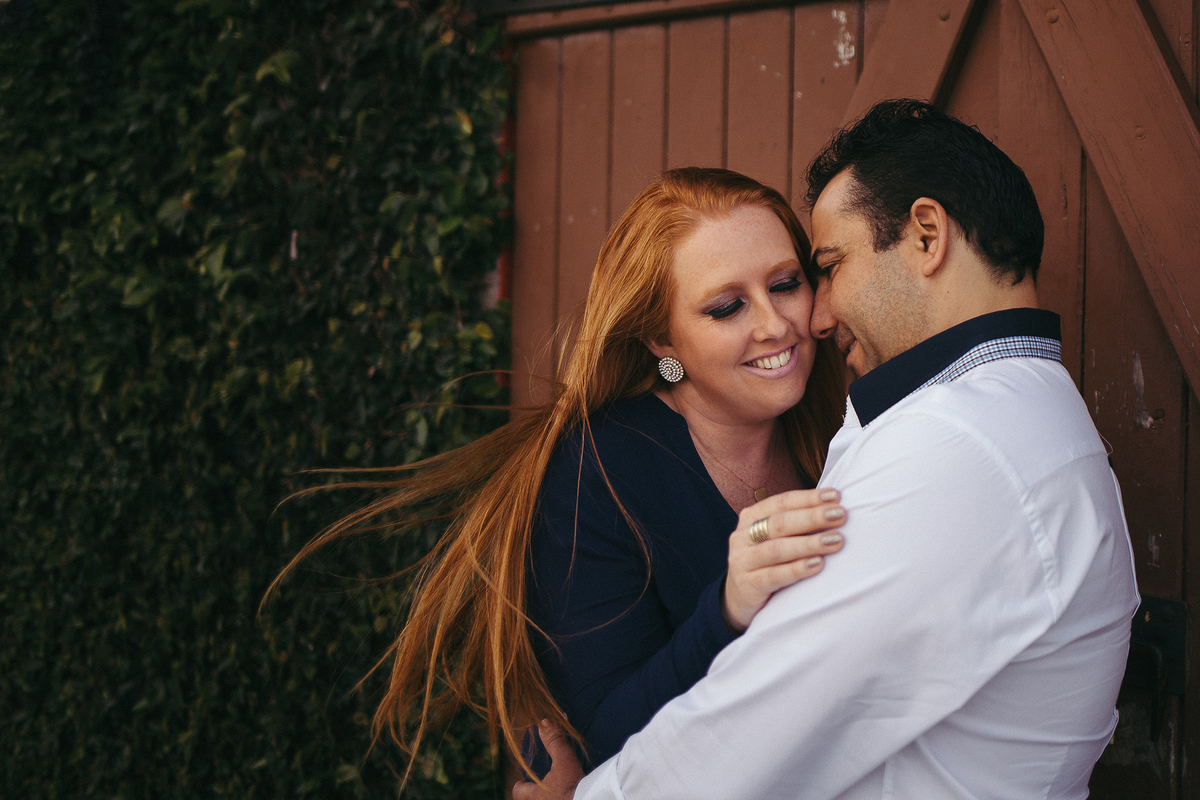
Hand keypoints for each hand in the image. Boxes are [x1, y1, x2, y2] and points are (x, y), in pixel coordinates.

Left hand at [512, 720, 583, 799]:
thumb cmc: (573, 787)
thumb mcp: (565, 760)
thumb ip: (554, 742)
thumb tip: (545, 722)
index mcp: (534, 795)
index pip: (518, 791)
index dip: (520, 785)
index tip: (523, 781)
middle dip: (533, 794)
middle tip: (542, 786)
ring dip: (545, 797)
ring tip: (554, 792)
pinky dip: (558, 798)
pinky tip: (567, 796)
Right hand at [723, 488, 845, 631]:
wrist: (740, 599)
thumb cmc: (768, 563)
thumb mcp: (775, 539)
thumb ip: (797, 524)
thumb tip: (835, 507)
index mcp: (751, 517)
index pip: (781, 502)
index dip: (808, 498)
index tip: (836, 496)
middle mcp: (742, 536)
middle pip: (779, 523)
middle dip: (812, 517)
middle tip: (840, 515)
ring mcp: (742, 561)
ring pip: (777, 549)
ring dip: (809, 544)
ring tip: (836, 540)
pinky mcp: (747, 585)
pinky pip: (774, 576)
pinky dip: (797, 569)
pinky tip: (818, 565)